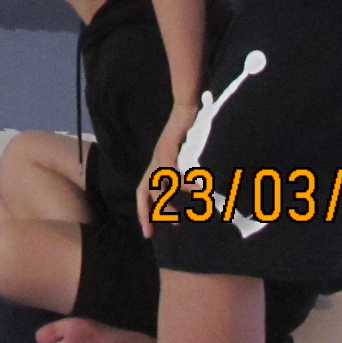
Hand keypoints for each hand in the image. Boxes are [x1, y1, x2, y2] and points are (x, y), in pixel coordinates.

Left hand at [137, 101, 197, 234]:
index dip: (144, 211)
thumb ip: (187, 176)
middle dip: (145, 213)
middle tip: (150, 233)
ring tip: (178, 220)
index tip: (148, 232)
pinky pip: (170, 171)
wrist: (187, 109)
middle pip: (144, 192)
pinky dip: (179, 184)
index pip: (144, 192)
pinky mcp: (168, 148)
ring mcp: (159, 156)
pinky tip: (190, 192)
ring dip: (166, 205)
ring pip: (156, 186)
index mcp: (157, 166)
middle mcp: (154, 163)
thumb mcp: (186, 159)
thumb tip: (198, 195)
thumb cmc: (189, 134)